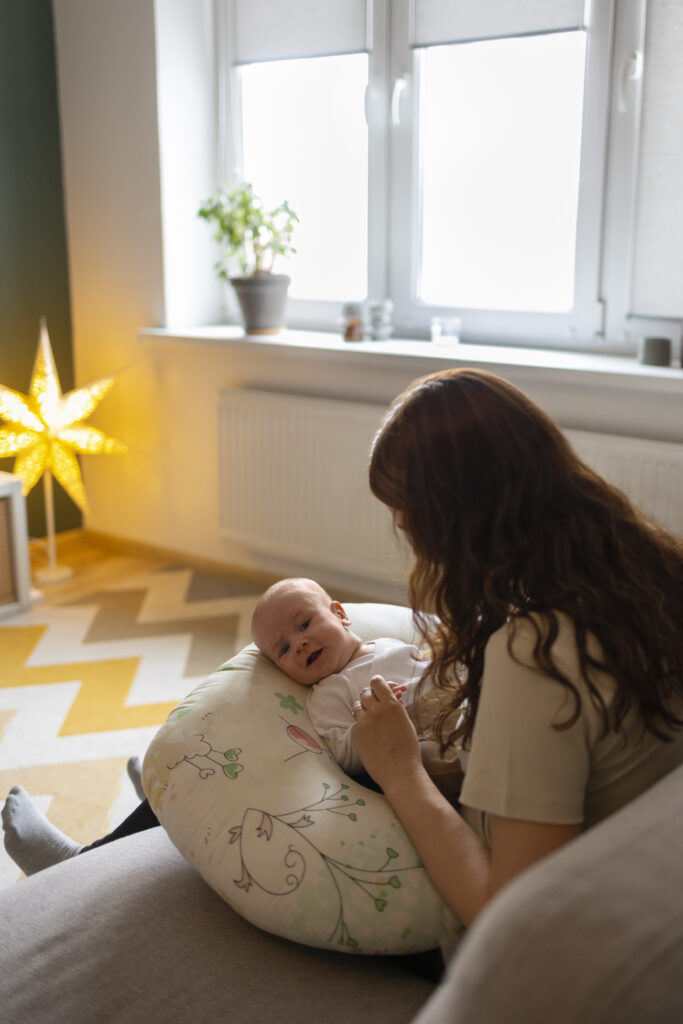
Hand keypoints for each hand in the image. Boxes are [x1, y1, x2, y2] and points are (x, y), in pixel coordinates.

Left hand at [351, 675, 422, 792]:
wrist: (400, 772)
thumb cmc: (408, 748)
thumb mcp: (406, 721)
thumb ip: (395, 707)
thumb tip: (390, 697)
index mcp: (392, 704)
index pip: (377, 682)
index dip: (377, 683)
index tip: (377, 686)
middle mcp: (376, 710)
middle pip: (365, 692)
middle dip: (370, 697)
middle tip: (375, 705)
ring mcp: (364, 721)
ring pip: (357, 706)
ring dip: (364, 710)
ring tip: (372, 721)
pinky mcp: (356, 733)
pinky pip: (356, 723)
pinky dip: (361, 726)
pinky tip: (370, 736)